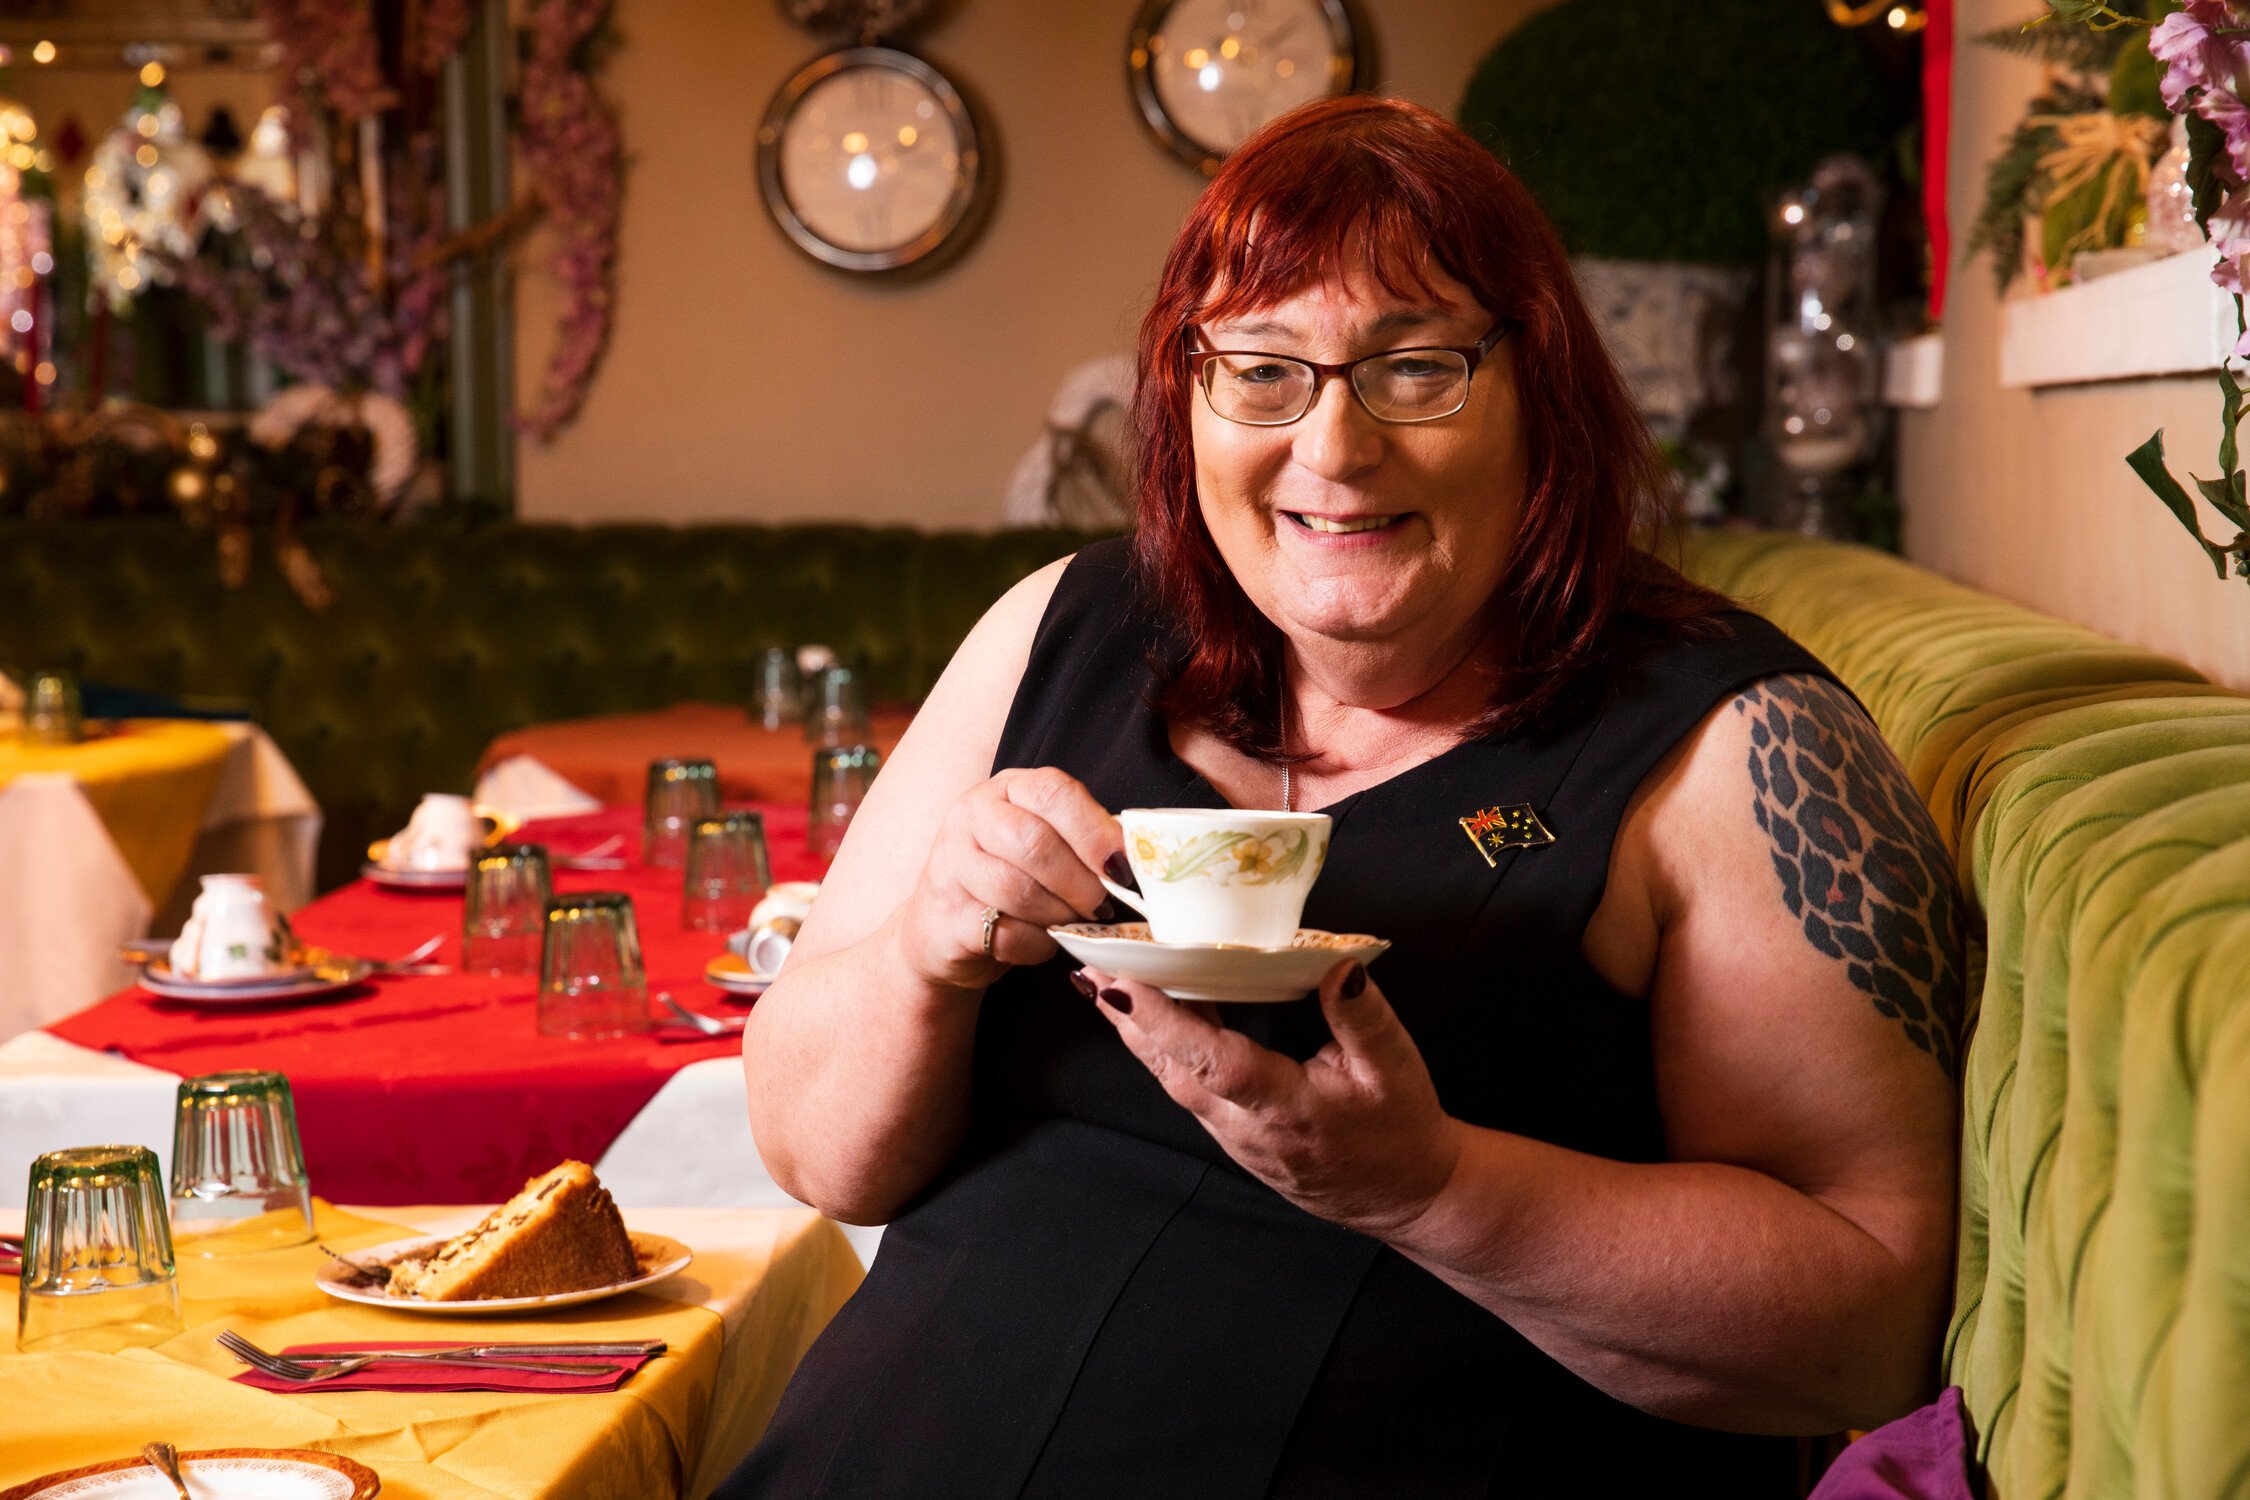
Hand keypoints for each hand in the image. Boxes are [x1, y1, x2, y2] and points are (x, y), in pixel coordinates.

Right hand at [892, 766, 1121, 992]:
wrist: (945, 930)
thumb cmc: (1012, 881)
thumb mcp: (1047, 844)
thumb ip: (1085, 842)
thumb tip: (1136, 861)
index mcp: (1007, 789)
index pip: (1053, 792)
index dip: (1094, 831)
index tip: (1122, 868)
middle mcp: (971, 815)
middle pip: (1034, 843)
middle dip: (1080, 882)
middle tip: (1101, 906)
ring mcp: (951, 864)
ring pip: (1016, 890)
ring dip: (1058, 915)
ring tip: (1071, 923)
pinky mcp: (945, 916)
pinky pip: (1002, 932)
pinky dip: (1036, 944)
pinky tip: (1042, 941)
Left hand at [1077, 960, 1462, 1239]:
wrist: (1403, 1194)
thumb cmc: (1400, 1130)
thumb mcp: (1396, 1069)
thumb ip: (1363, 1018)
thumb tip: (1339, 969)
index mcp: (1286, 1107)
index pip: (1215, 1062)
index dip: (1165, 1022)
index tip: (1121, 984)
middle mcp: (1247, 1127)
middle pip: (1172, 1070)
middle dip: (1126, 1018)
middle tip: (1089, 966)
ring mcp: (1234, 1136)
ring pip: (1171, 1080)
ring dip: (1134, 1032)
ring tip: (1101, 981)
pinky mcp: (1232, 1135)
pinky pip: (1185, 1086)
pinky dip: (1159, 1048)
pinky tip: (1145, 1017)